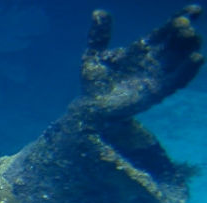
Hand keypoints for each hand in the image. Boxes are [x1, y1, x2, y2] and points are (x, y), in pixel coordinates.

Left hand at [79, 5, 202, 117]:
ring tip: (191, 36)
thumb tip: (99, 12)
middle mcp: (155, 59)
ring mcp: (158, 76)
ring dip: (188, 47)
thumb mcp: (93, 56)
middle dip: (184, 33)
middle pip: (177, 42)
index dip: (181, 18)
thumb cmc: (95, 81)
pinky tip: (195, 58)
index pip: (166, 30)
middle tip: (183, 25)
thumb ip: (98, 36)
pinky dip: (187, 69)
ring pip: (181, 59)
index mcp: (143, 47)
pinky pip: (177, 80)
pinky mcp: (158, 92)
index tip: (194, 10)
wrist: (91, 107)